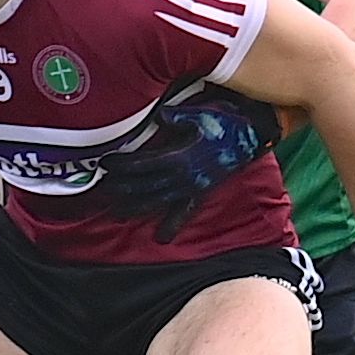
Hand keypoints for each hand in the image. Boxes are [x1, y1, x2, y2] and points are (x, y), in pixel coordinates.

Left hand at [96, 88, 281, 241]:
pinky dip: (172, 226)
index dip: (120, 165)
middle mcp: (182, 178)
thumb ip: (173, 118)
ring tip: (116, 213)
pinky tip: (162, 239)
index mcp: (178, 157)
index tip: (104, 164)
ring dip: (136, 208)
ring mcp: (191, 188)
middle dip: (121, 189)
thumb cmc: (224, 122)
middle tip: (101, 190)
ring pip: (158, 203)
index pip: (141, 164)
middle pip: (144, 187)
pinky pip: (184, 213)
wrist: (252, 136)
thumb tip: (156, 116)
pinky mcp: (201, 193)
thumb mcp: (197, 115)